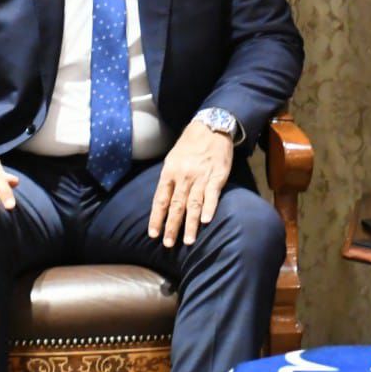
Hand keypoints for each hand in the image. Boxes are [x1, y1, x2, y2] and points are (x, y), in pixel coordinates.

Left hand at [148, 120, 234, 246]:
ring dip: (190, 224)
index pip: (160, 200)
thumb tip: (162, 200)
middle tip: (169, 244)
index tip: (153, 234)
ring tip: (188, 240)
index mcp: (170, 172)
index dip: (157, 218)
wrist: (210, 127)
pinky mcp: (217, 175)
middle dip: (172, 226)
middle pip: (176, 205)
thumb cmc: (190, 145)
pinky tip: (206, 221)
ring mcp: (201, 176)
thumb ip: (169, 179)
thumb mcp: (172, 159)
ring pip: (193, 204)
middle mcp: (183, 176)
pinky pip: (212, 194)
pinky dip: (209, 208)